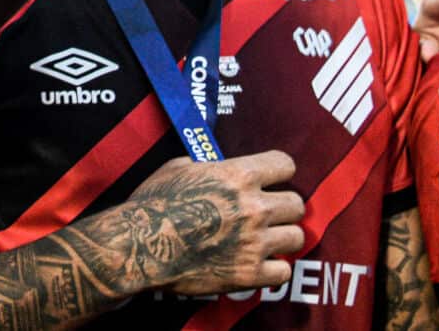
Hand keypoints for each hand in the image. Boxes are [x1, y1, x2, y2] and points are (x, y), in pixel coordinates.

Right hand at [125, 151, 304, 295]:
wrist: (141, 244)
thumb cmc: (154, 203)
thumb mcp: (179, 168)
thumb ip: (212, 167)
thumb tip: (222, 169)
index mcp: (238, 175)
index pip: (285, 164)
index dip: (279, 172)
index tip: (272, 180)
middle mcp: (254, 207)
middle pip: (297, 204)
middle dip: (283, 208)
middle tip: (268, 214)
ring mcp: (254, 242)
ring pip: (297, 237)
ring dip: (282, 238)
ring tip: (265, 240)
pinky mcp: (249, 273)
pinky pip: (284, 271)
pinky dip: (273, 269)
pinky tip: (258, 263)